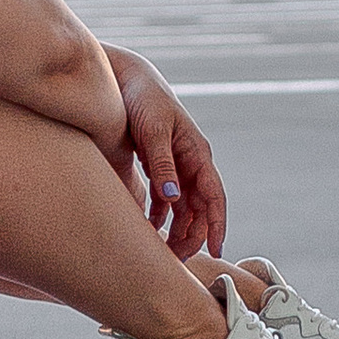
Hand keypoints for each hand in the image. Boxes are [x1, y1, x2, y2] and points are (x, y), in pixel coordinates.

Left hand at [102, 47, 226, 258]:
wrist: (121, 77)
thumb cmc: (142, 97)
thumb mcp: (153, 128)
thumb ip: (162, 163)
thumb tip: (172, 197)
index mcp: (196, 151)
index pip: (214, 195)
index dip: (217, 224)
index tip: (216, 251)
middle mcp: (190, 161)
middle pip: (199, 208)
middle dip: (192, 235)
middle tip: (176, 261)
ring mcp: (174, 164)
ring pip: (183, 208)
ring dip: (176, 230)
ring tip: (162, 252)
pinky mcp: (157, 166)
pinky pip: (165, 200)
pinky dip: (160, 217)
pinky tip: (148, 229)